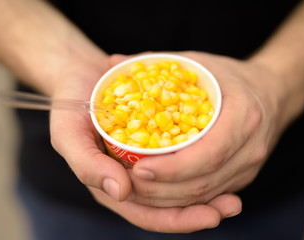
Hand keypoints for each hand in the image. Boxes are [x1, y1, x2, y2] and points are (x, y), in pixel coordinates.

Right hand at [49, 54, 241, 232]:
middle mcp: (128, 180)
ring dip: (208, 195)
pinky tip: (226, 168)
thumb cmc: (72, 101)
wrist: (82, 76)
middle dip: (199, 211)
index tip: (209, 215)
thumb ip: (87, 163)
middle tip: (231, 207)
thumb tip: (122, 192)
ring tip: (235, 197)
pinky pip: (184, 165)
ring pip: (179, 191)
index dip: (177, 219)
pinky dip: (205, 170)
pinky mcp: (156, 146)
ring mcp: (143, 164)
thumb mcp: (68, 131)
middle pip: (167, 207)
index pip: (147, 214)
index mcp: (109, 183)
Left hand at [120, 51, 281, 207]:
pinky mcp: (242, 177)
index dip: (172, 168)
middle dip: (162, 190)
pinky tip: (157, 195)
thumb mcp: (198, 63)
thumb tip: (113, 63)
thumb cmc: (229, 77)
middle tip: (128, 183)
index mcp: (243, 116)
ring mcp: (249, 166)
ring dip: (168, 200)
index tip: (139, 168)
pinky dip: (182, 201)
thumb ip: (157, 64)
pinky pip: (210, 196)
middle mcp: (251, 147)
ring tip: (136, 191)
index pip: (207, 154)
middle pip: (203, 182)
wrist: (270, 92)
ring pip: (205, 197)